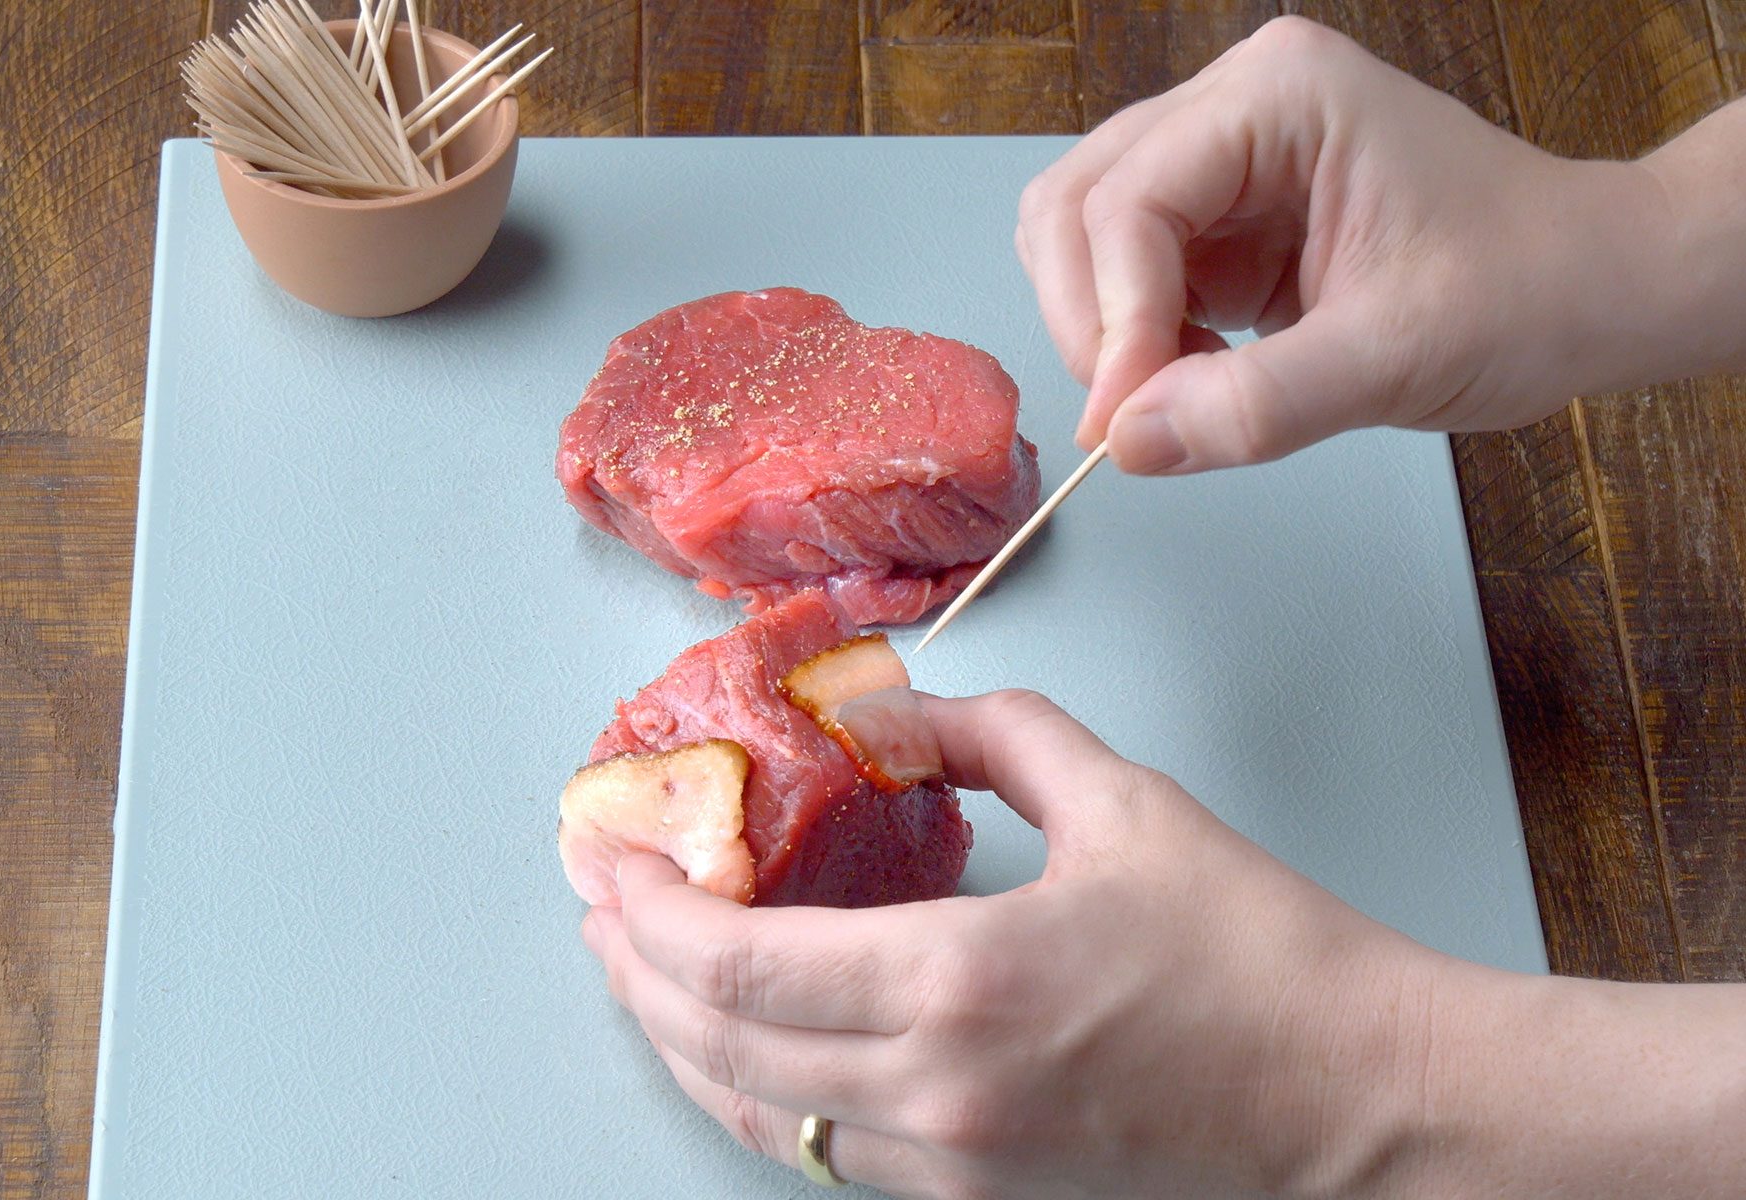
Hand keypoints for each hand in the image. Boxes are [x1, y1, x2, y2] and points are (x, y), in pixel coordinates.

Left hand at [581, 690, 1443, 1198]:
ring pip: (756, 1115)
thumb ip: (992, 735)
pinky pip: (825, 1154)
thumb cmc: (1259, 955)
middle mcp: (936, 1093)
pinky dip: (760, 1090)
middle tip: (600, 904)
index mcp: (962, 983)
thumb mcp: (1124, 802)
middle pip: (716, 1046)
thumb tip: (894, 713)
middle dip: (632, 972)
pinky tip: (748, 1041)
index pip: (736, 964)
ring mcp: (952, 1166)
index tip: (614, 857)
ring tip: (641, 971)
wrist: (1358, 1099)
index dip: (648, 913)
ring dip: (679, 1038)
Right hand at [1015, 16, 1674, 474]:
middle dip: (1088, 319)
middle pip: (1076, 203)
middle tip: (1128, 416)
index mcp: (1281, 97)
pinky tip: (1198, 379)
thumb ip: (1256, 403)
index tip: (1124, 421)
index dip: (1112, 317)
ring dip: (1103, 330)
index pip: (1132, 199)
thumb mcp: (1395, 356)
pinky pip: (1126, 277)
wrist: (1589, 289)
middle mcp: (1236, 107)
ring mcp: (1223, 160)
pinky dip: (1133, 342)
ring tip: (1177, 392)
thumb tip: (1130, 440)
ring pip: (1082, 236)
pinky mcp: (1222, 219)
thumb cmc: (1527, 288)